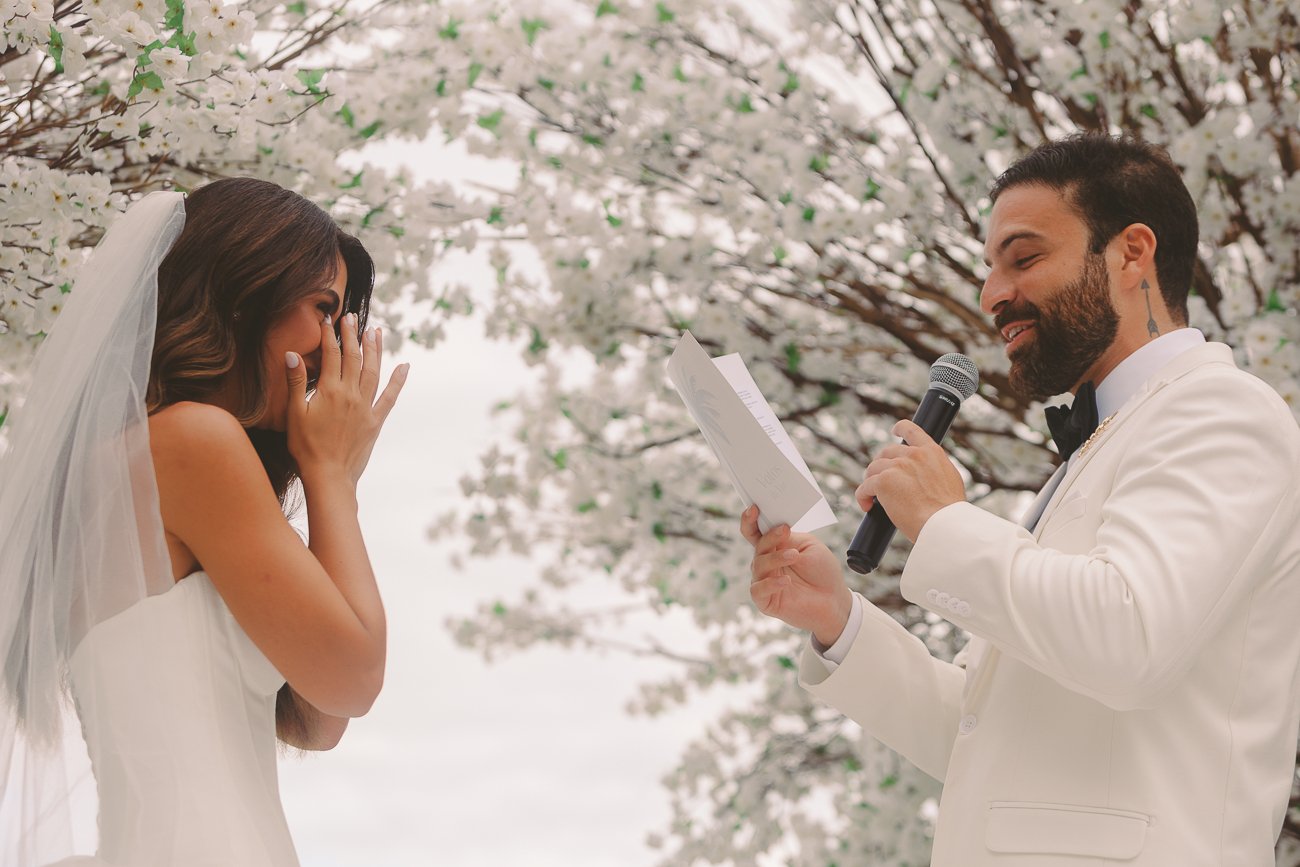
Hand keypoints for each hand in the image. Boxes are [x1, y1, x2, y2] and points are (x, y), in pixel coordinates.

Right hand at [286, 313, 407, 486]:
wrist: (328, 476)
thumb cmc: (306, 448)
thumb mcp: (294, 414)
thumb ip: (295, 382)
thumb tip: (292, 354)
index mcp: (329, 391)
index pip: (331, 355)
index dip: (330, 335)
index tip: (330, 319)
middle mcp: (351, 395)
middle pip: (354, 358)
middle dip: (353, 335)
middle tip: (352, 317)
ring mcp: (366, 408)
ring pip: (373, 371)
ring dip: (375, 350)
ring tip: (376, 331)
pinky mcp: (375, 421)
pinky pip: (390, 397)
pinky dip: (398, 381)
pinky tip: (404, 366)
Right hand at [741, 505, 852, 645]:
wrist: (835, 599)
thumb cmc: (823, 571)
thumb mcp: (809, 546)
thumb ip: (790, 538)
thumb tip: (775, 528)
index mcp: (775, 548)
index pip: (755, 533)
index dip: (750, 521)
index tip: (754, 509)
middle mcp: (766, 564)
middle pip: (757, 547)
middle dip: (769, 538)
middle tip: (783, 531)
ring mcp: (765, 582)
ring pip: (758, 566)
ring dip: (775, 558)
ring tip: (794, 556)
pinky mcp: (766, 601)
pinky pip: (758, 590)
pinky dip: (770, 584)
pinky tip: (786, 581)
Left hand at [856, 419, 965, 541]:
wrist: (943, 524)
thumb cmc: (948, 511)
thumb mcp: (950, 479)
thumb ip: (934, 469)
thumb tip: (925, 473)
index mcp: (931, 452)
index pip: (912, 431)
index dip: (901, 428)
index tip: (894, 431)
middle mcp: (913, 455)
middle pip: (886, 453)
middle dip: (881, 465)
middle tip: (881, 481)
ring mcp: (897, 467)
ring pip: (873, 469)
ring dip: (871, 482)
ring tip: (874, 497)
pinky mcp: (883, 481)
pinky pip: (864, 487)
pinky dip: (862, 496)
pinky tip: (867, 505)